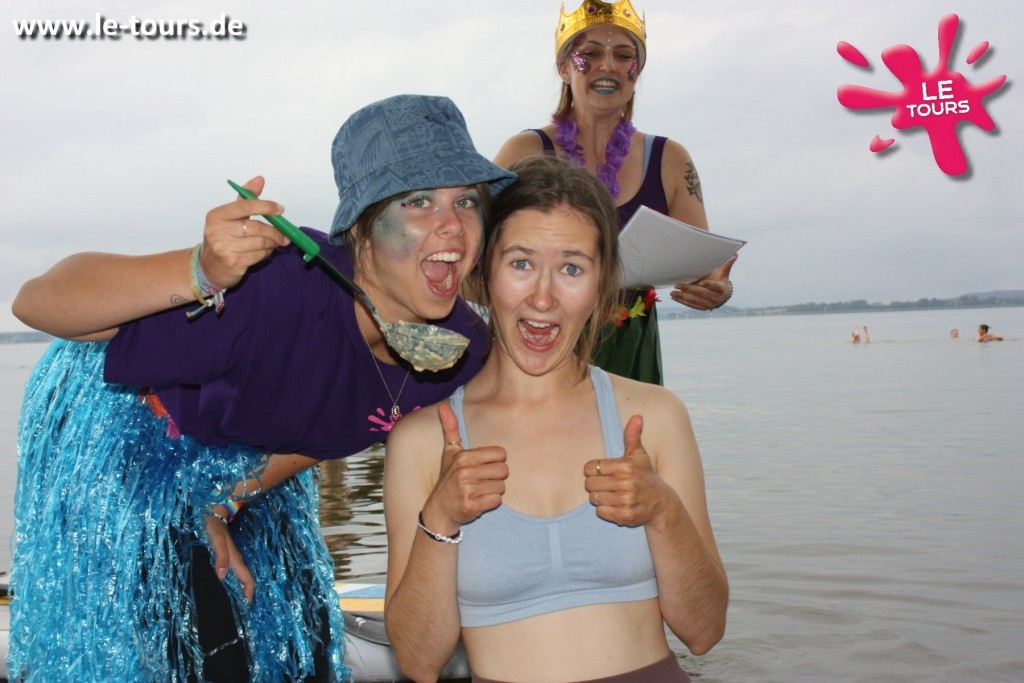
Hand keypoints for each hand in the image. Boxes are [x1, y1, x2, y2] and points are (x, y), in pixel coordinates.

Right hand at [200, 176, 291, 289]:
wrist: (209, 267)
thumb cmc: (222, 239)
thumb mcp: (229, 217)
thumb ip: (245, 199)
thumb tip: (259, 179)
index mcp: (217, 215)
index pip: (245, 206)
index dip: (266, 206)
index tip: (280, 209)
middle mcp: (218, 230)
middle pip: (256, 227)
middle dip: (274, 231)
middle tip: (284, 234)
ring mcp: (224, 248)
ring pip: (260, 242)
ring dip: (272, 243)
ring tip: (275, 242)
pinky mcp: (233, 262)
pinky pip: (258, 255)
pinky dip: (267, 253)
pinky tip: (267, 251)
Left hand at [205, 514, 255, 602]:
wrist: (212, 512)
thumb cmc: (212, 527)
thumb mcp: (215, 540)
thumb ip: (220, 556)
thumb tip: (222, 576)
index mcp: (235, 559)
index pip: (247, 579)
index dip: (249, 593)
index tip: (247, 607)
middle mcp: (236, 560)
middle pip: (245, 580)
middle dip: (245, 594)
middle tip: (239, 610)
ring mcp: (231, 557)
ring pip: (239, 576)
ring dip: (239, 589)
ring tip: (233, 602)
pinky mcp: (225, 555)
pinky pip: (232, 572)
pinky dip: (232, 582)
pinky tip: (224, 586)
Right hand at [420, 403, 507, 534]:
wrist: (439, 510)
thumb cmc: (448, 479)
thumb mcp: (449, 453)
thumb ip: (450, 428)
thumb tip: (443, 405)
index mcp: (463, 457)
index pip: (501, 454)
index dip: (494, 462)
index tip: (481, 467)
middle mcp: (464, 472)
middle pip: (503, 471)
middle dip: (495, 477)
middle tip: (480, 481)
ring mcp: (467, 490)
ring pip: (501, 487)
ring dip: (493, 491)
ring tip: (478, 491)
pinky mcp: (472, 507)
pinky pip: (497, 500)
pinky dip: (490, 502)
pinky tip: (479, 501)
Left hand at [584, 415, 670, 526]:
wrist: (661, 503)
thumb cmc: (645, 475)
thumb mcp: (639, 455)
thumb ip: (632, 435)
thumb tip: (637, 416)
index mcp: (625, 466)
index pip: (591, 468)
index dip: (595, 470)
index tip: (605, 472)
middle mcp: (626, 483)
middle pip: (590, 484)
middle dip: (596, 484)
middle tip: (608, 484)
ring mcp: (625, 501)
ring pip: (594, 498)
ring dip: (601, 497)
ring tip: (613, 494)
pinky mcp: (624, 516)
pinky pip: (601, 512)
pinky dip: (605, 510)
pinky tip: (616, 505)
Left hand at [670, 254, 735, 310]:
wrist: (721, 295)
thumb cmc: (720, 279)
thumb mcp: (724, 272)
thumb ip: (727, 263)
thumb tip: (735, 253)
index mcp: (721, 288)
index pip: (715, 286)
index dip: (709, 285)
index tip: (701, 282)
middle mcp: (716, 298)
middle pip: (701, 294)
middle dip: (688, 289)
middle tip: (677, 285)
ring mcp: (709, 304)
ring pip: (694, 301)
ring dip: (682, 297)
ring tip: (672, 292)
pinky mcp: (702, 308)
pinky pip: (691, 305)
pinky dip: (682, 301)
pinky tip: (674, 297)